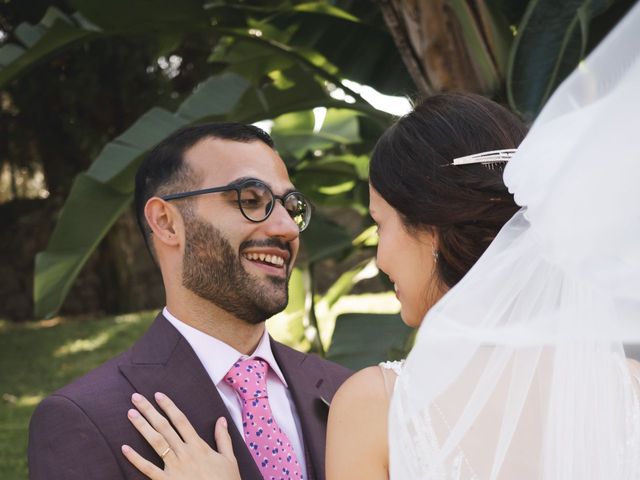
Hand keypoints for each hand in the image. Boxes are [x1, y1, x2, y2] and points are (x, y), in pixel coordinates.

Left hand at [121, 392, 240, 479]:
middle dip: (149, 411)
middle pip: (164, 427)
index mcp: (199, 446)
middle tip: (136, 398)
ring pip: (156, 442)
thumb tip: (221, 419)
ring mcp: (174, 467)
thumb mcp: (229, 459)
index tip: (158, 395)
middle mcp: (184, 453)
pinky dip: (136, 459)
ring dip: (142, 427)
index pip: (181, 421)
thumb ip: (223, 438)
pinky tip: (125, 448)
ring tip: (131, 414)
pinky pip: (148, 469)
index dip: (169, 406)